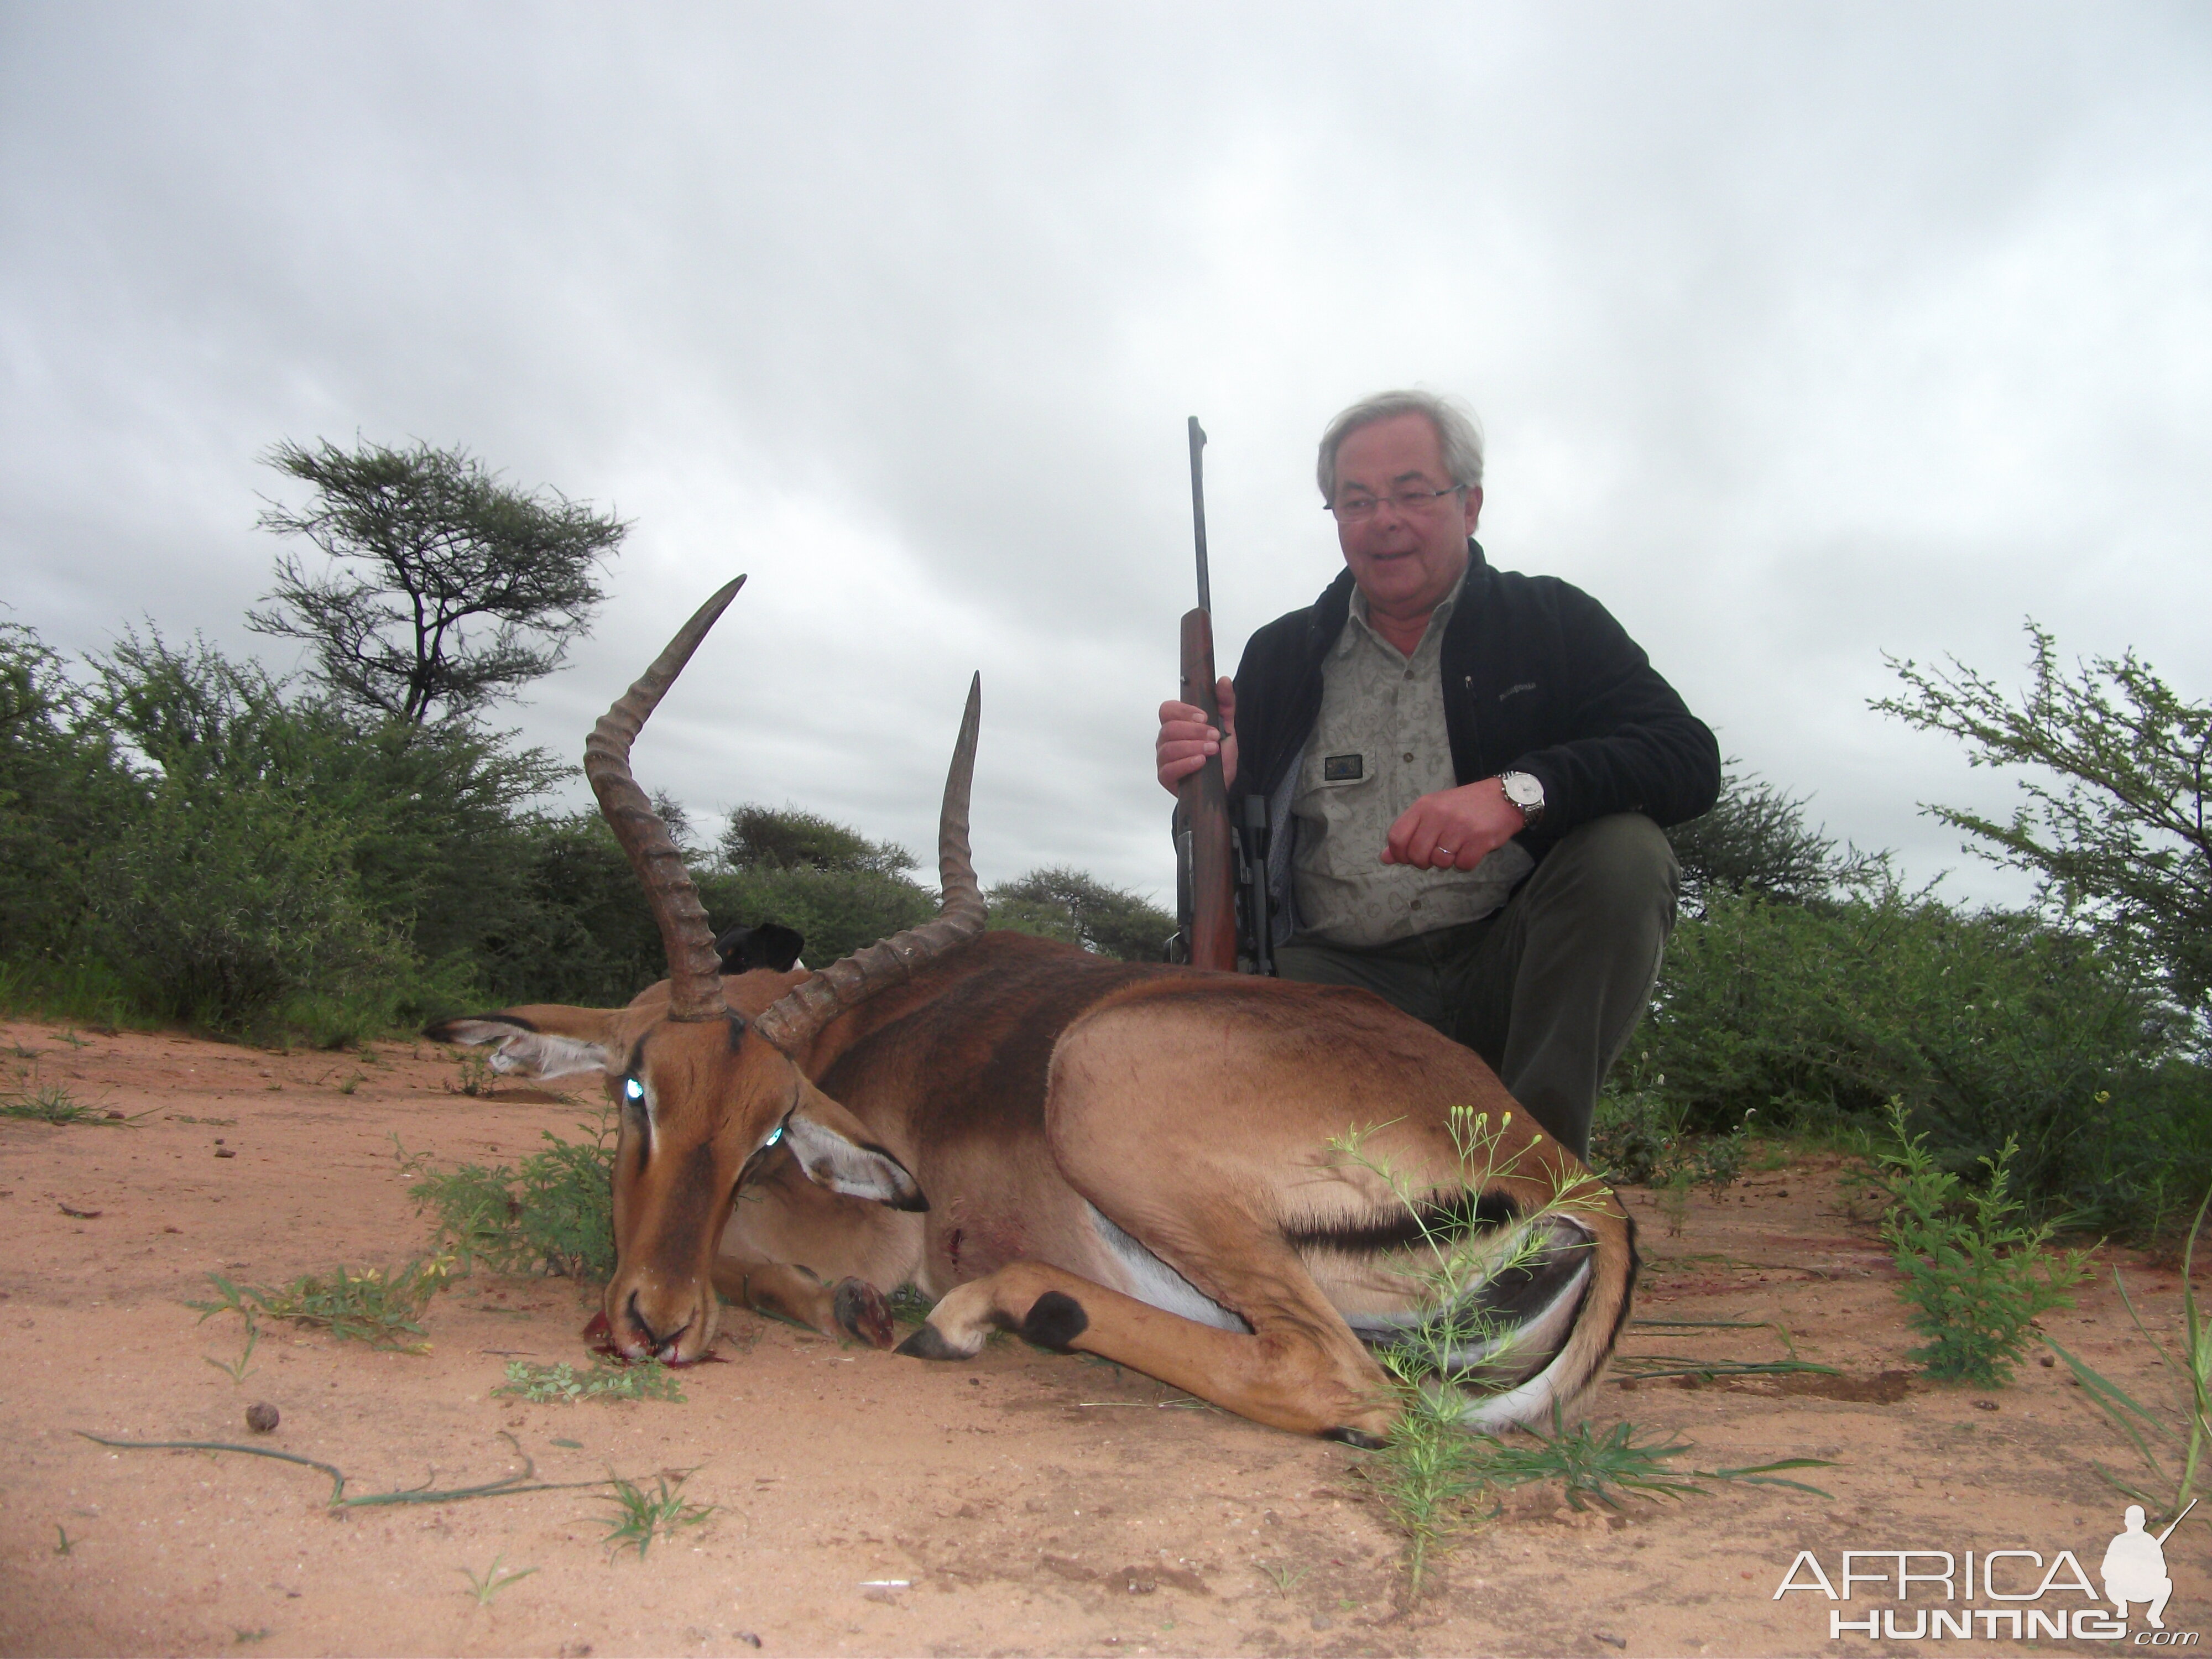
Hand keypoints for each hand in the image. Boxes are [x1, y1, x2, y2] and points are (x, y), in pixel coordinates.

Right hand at [1156, 676, 1237, 794]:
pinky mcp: (1166, 777)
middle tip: (1214, 736)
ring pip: (1169, 748)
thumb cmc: (1220, 754)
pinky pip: (1169, 769)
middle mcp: (1166, 740)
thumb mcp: (1227, 726)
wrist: (1224, 782)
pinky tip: (1200, 762)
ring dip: (1193, 747)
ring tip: (1212, 750)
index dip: (1183, 711)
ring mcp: (1164, 759)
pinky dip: (1186, 764)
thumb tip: (1224, 681)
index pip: (1167, 709)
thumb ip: (1225, 703)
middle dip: (1194, 731)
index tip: (1205, 717)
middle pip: (1169, 728)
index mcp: (1177, 724)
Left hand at [1382, 777, 1524, 869]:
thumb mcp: (1433, 811)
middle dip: (1424, 862)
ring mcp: (1460, 827)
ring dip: (1447, 861)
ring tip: (1457, 846)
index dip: (1400, 854)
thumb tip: (1385, 857)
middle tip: (1436, 854)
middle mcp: (1439, 815)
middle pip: (1416, 854)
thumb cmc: (1464, 806)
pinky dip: (1466, 863)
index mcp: (1424, 806)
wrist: (1503, 797)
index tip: (1409, 857)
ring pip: (1440, 862)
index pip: (1397, 837)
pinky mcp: (1480, 839)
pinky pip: (1463, 865)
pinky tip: (1471, 849)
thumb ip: (1409, 832)